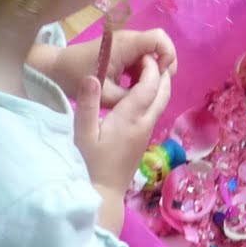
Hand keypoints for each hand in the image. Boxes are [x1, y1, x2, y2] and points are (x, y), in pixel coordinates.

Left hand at [36, 29, 176, 105]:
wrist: (56, 68)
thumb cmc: (77, 77)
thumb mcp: (104, 94)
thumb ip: (130, 98)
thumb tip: (150, 99)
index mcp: (125, 44)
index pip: (160, 38)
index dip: (168, 56)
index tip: (158, 77)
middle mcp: (129, 39)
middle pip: (160, 46)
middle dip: (162, 67)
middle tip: (153, 88)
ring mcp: (127, 43)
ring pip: (153, 53)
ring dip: (152, 71)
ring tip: (141, 90)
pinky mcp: (123, 50)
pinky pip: (143, 58)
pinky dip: (143, 72)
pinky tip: (132, 87)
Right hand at [72, 55, 172, 195]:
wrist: (102, 194)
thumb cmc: (88, 164)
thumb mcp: (82, 134)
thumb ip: (87, 105)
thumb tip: (92, 76)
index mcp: (131, 118)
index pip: (149, 86)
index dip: (150, 67)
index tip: (144, 52)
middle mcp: (145, 123)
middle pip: (163, 93)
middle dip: (162, 72)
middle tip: (151, 55)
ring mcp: (147, 132)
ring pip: (162, 102)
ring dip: (159, 84)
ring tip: (146, 68)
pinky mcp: (144, 139)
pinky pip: (155, 110)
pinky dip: (154, 95)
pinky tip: (139, 91)